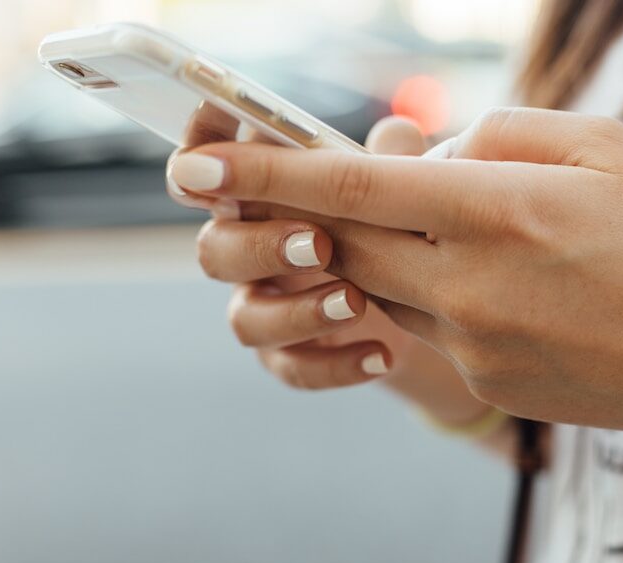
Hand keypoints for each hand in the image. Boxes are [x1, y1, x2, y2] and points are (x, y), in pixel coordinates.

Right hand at [168, 116, 428, 388]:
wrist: (423, 307)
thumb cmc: (392, 224)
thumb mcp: (399, 188)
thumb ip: (391, 160)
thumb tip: (399, 133)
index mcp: (260, 195)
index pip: (208, 169)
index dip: (199, 155)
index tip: (214, 152)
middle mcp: (248, 249)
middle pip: (214, 249)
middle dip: (261, 245)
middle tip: (319, 243)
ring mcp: (264, 306)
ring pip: (245, 319)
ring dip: (297, 311)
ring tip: (357, 302)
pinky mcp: (289, 356)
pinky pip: (292, 368)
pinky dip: (336, 364)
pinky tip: (383, 355)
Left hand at [173, 108, 622, 428]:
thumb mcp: (601, 145)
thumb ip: (498, 134)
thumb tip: (425, 152)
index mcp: (497, 210)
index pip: (351, 186)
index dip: (265, 172)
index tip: (197, 166)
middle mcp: (469, 282)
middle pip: (345, 241)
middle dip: (310, 212)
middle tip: (302, 189)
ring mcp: (472, 342)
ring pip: (381, 285)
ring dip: (385, 251)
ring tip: (454, 230)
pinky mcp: (482, 379)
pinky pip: (427, 326)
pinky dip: (434, 293)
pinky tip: (500, 285)